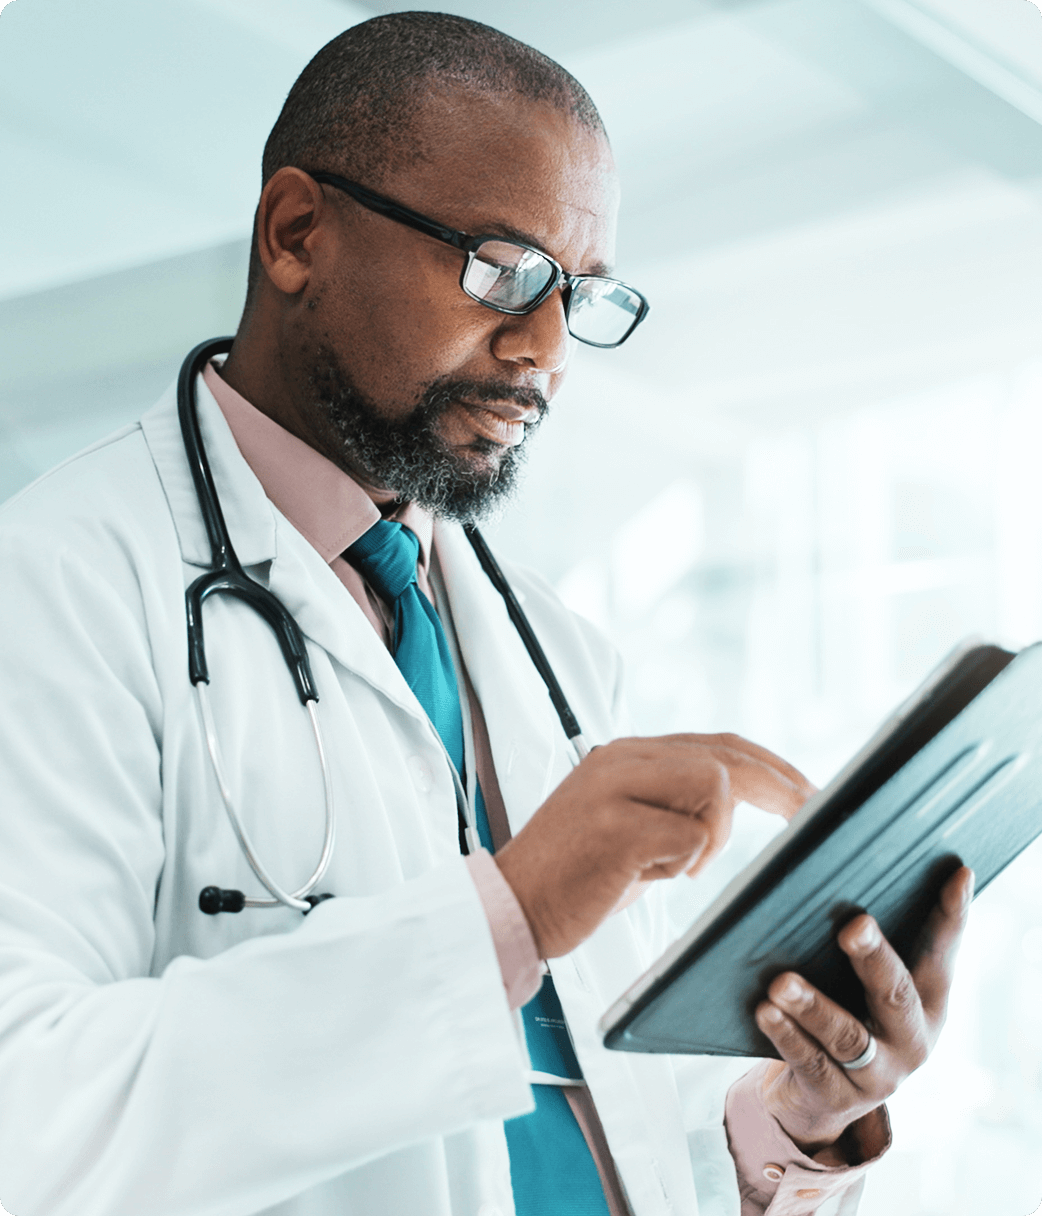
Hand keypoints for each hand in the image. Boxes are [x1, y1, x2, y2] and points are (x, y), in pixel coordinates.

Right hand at [494, 733, 813, 957]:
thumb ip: (671, 803)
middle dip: (778, 786)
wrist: (512, 905)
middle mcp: (622, 758)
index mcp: (627, 755)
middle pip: (725, 755)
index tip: (805, 791)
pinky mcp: (617, 826)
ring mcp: (617, 787)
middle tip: (811, 812)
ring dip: (714, 834)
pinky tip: (647, 876)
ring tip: (677, 866)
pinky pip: (691, 835)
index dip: (769, 765)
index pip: (716, 744)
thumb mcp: (628, 824)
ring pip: (715, 785)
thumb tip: (733, 804)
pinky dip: (683, 863)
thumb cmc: (574, 876)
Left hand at [755, 865, 973, 1158]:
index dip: (952, 914)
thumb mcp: (865, 981)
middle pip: (895, 993)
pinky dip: (787, 1036)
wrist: (821, 1095)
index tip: (956, 875)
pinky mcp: (838, 1096)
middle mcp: (912, 1038)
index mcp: (927, 1001)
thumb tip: (838, 866)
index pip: (942, 950)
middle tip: (852, 926)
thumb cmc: (845, 1010)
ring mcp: (879, 1074)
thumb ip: (865, 940)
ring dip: (813, 1006)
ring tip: (782, 982)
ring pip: (847, 1037)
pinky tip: (765, 1011)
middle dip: (874, 958)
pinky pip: (811, 1064)